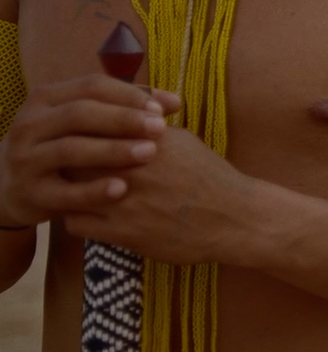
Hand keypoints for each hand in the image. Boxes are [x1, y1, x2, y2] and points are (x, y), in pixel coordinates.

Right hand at [1, 75, 175, 227]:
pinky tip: (122, 189)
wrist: (14, 185)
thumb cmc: (64, 145)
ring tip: (149, 153)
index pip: (91, 87)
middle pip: (80, 114)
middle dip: (124, 120)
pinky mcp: (29, 192)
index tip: (162, 109)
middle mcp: (30, 124)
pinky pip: (63, 192)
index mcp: (47, 98)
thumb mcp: (85, 122)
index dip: (129, 95)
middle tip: (160, 128)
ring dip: (112, 150)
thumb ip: (126, 108)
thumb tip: (175, 102)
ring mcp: (25, 158)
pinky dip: (93, 191)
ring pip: (70, 150)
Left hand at [64, 124, 259, 265]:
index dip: (79, 135)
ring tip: (75, 191)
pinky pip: (75, 223)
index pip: (90, 129)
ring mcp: (124, 202)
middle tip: (69, 166)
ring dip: (68, 191)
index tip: (79, 141)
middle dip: (68, 161)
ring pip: (68, 192)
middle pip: (73, 158)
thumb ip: (146, 130)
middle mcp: (130, 168)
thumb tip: (120, 118)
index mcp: (145, 141)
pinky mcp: (122, 233)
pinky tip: (88, 214)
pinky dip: (76, 217)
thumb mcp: (183, 141)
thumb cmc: (211, 177)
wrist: (236, 219)